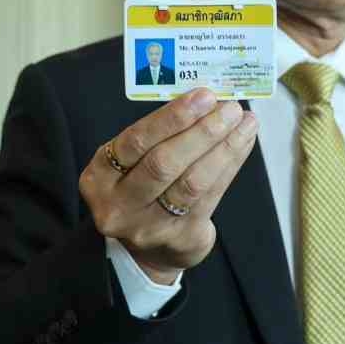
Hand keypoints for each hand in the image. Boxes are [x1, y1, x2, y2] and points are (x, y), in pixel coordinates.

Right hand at [79, 88, 257, 284]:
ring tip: (244, 123)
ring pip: (191, 183)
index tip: (203, 96)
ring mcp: (149, 226)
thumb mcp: (133, 162)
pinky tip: (242, 143)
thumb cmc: (143, 187)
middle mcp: (119, 205)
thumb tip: (206, 100)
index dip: (172, 118)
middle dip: (202, 132)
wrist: (148, 247)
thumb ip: (160, 134)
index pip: (136, 141)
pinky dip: (231, 164)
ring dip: (223, 148)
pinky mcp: (181, 238)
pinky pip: (211, 196)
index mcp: (100, 176)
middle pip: (163, 164)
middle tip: (229, 108)